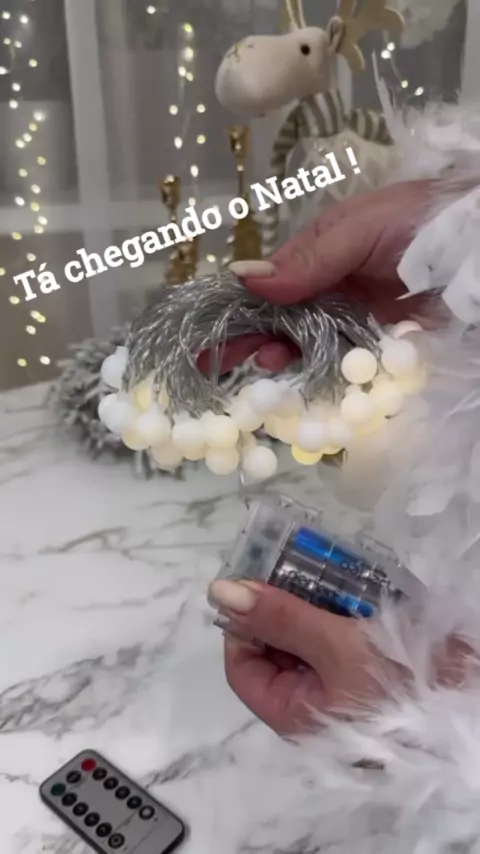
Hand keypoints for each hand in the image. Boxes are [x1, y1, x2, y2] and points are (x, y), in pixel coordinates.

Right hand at [198, 181, 440, 376]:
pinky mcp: (383, 347)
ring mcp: (358, 319)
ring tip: (266, 371)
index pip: (271, 283)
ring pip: (310, 346)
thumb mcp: (360, 228)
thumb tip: (242, 277)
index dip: (239, 307)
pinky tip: (303, 386)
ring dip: (284, 360)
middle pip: (283, 320)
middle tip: (214, 366)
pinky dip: (323, 377)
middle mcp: (335, 288)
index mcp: (323, 253)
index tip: (210, 331)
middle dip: (251, 341)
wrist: (479, 246)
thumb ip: (308, 258)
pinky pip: (346, 365)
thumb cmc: (422, 222)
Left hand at [208, 578, 472, 734]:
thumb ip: (279, 617)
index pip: (243, 665)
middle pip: (278, 646)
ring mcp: (343, 685)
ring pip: (311, 634)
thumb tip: (220, 591)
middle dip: (282, 600)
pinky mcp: (372, 668)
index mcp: (293, 712)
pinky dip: (343, 605)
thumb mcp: (334, 646)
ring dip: (314, 596)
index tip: (256, 578)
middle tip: (289, 555)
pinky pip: (343, 633)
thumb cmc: (396, 682)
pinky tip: (350, 576)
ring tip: (319, 558)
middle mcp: (313, 702)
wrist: (471, 701)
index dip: (243, 621)